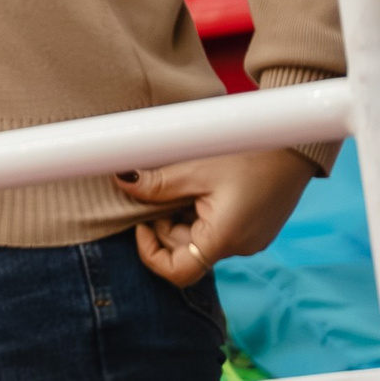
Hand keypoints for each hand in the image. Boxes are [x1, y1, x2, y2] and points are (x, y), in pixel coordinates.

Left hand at [119, 147, 313, 284]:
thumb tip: (123, 183)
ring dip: (181, 214)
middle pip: (184, 250)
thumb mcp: (194, 169)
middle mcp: (239, 246)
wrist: (294, 144)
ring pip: (198, 236)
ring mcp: (249, 238)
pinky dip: (200, 210)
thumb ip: (156, 184)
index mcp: (224, 240)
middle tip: (160, 188)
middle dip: (164, 223)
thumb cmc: (248, 156)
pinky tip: (201, 182)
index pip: (177, 272)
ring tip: (184, 179)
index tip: (139, 223)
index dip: (149, 252)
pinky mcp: (254, 226)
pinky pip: (216, 226)